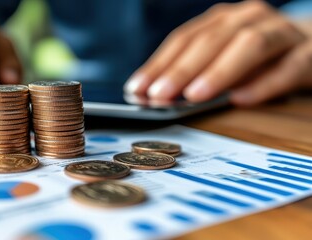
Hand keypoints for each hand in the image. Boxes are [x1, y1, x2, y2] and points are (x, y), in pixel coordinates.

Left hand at [124, 1, 311, 105]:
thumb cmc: (259, 56)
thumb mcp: (223, 59)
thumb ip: (197, 72)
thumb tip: (158, 95)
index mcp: (223, 20)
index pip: (184, 39)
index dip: (159, 64)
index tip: (137, 89)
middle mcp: (248, 18)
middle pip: (211, 41)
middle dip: (181, 69)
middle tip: (158, 96)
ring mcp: (280, 31)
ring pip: (249, 45)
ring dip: (218, 71)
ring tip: (194, 96)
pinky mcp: (308, 52)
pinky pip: (288, 66)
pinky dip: (265, 83)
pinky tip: (242, 99)